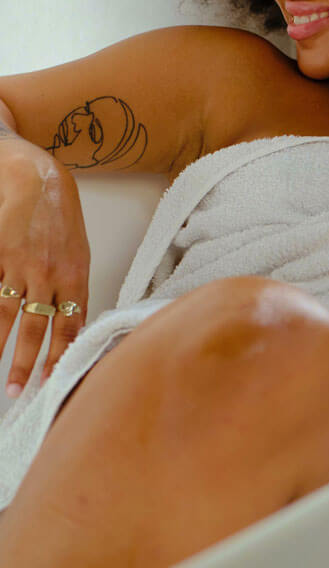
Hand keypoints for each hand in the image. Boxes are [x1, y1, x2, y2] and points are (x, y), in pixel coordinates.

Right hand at [0, 143, 88, 397]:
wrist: (38, 178)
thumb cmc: (61, 218)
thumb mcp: (79, 252)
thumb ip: (74, 289)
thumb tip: (72, 325)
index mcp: (75, 273)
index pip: (69, 322)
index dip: (60, 353)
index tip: (52, 379)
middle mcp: (47, 272)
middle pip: (34, 325)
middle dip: (25, 362)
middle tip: (17, 392)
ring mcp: (17, 264)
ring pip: (4, 314)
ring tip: (0, 376)